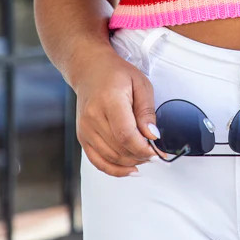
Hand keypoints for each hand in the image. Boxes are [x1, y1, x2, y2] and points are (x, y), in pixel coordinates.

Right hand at [75, 49, 168, 176]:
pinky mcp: (83, 137)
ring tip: (145, 157)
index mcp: (109, 101)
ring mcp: (85, 129)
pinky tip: (130, 169)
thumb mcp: (140, 84)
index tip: (157, 151)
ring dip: (131, 162)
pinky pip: (98, 161)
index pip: (126, 135)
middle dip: (141, 156)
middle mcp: (93, 117)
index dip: (143, 149)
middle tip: (155, 153)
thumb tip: (153, 136)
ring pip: (111, 158)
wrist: (90, 70)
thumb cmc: (116, 74)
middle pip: (119, 149)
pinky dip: (115, 169)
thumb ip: (147, 112)